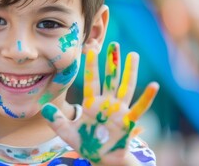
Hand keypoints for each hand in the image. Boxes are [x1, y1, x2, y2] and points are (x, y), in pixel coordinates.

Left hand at [41, 42, 158, 164]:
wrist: (101, 159)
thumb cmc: (86, 144)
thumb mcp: (67, 132)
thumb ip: (57, 120)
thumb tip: (44, 108)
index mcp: (92, 103)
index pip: (91, 80)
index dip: (91, 66)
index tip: (90, 49)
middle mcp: (106, 103)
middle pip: (110, 78)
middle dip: (111, 62)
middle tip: (113, 43)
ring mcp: (119, 111)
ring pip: (125, 87)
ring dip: (129, 72)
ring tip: (133, 55)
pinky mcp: (128, 121)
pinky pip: (139, 108)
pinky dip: (146, 98)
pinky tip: (153, 86)